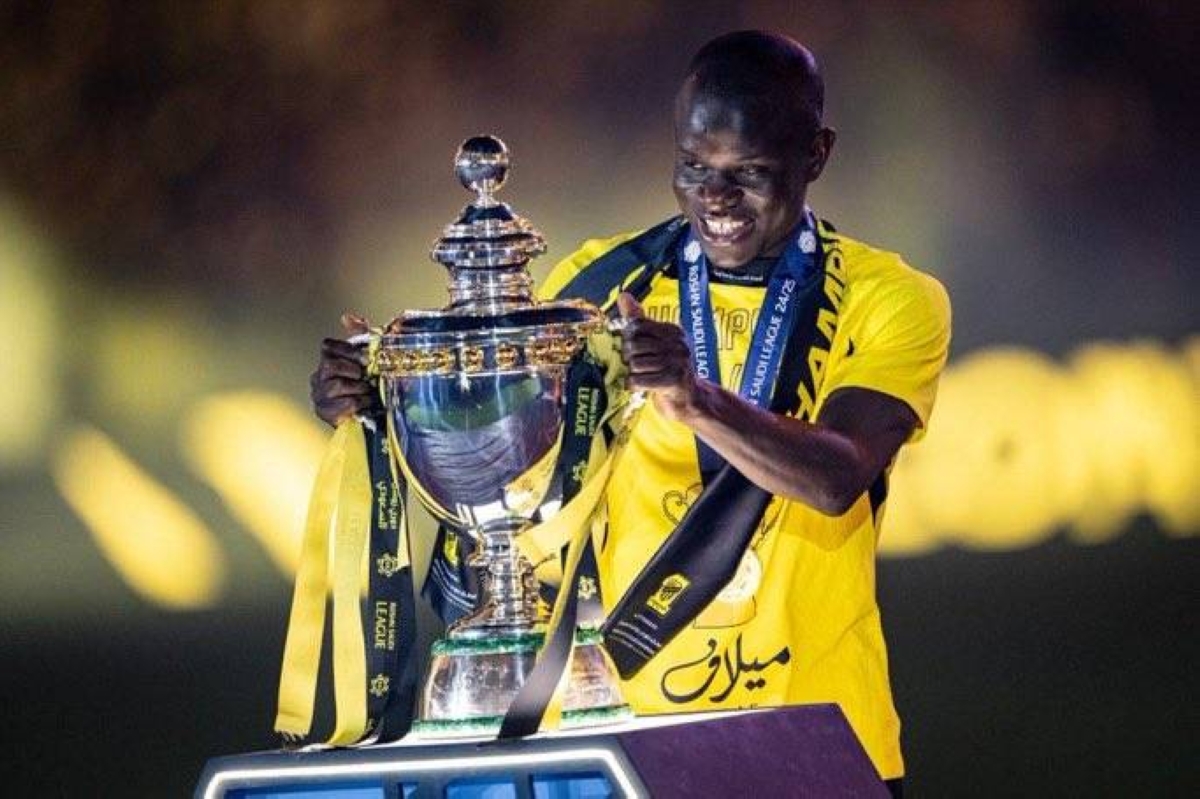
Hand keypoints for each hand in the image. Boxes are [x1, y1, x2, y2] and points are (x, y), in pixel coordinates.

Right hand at [310, 313, 379, 426]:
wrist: (370, 415)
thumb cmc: (367, 384)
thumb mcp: (369, 357)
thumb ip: (362, 335)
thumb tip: (346, 317)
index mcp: (328, 360)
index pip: (328, 346)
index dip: (347, 350)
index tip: (366, 359)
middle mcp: (318, 376)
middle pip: (330, 365)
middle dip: (353, 370)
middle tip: (367, 377)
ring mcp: (319, 395)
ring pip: (336, 385)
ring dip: (359, 389)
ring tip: (369, 393)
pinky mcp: (324, 413)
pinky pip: (343, 405)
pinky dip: (359, 404)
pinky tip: (366, 405)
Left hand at [616, 292, 701, 420]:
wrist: (689, 401)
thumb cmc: (668, 371)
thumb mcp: (656, 343)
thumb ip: (639, 320)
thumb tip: (624, 296)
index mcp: (673, 331)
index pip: (638, 325)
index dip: (628, 338)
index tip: (632, 349)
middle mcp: (678, 344)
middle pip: (634, 344)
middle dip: (628, 358)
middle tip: (636, 366)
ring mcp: (678, 362)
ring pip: (635, 363)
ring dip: (632, 374)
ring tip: (642, 377)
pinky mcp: (674, 381)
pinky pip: (639, 380)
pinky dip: (633, 385)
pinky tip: (640, 387)